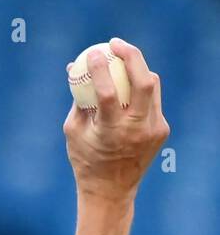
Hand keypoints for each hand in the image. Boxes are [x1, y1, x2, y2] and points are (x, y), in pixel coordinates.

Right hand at [63, 38, 169, 202]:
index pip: (108, 93)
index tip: (92, 53)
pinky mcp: (161, 130)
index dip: (100, 69)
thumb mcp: (73, 131)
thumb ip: (77, 100)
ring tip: (123, 59)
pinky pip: (152, 100)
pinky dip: (139, 89)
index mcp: (111, 132)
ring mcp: (153, 129)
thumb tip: (73, 70)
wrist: (110, 190)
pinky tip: (129, 84)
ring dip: (138, 69)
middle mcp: (136, 129)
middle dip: (132, 56)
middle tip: (116, 44)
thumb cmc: (85, 159)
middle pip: (144, 82)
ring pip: (152, 87)